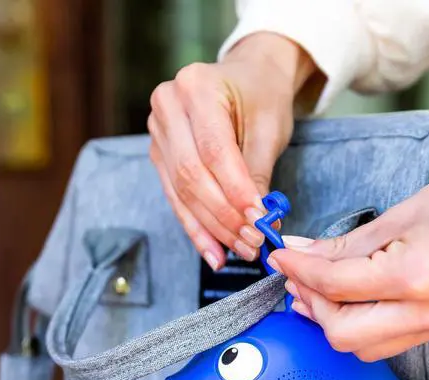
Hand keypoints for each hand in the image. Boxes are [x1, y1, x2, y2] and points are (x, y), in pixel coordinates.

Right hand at [148, 33, 316, 268]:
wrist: (247, 78)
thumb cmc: (262, 97)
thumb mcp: (269, 128)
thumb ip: (258, 172)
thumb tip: (258, 220)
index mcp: (196, 87)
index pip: (214, 152)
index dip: (235, 192)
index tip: (260, 221)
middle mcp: (168, 106)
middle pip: (191, 175)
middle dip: (224, 216)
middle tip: (253, 242)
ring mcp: (158, 132)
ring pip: (181, 192)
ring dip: (212, 228)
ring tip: (241, 251)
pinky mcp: (160, 156)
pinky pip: (176, 198)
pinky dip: (197, 228)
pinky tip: (214, 252)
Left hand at [269, 140, 428, 360]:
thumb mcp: (406, 210)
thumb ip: (350, 242)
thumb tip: (305, 250)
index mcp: (415, 276)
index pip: (334, 285)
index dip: (298, 269)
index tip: (281, 255)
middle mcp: (428, 314)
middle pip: (342, 334)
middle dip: (311, 305)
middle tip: (297, 276)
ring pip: (365, 347)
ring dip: (334, 322)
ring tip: (321, 290)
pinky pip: (391, 343)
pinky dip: (363, 327)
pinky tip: (355, 301)